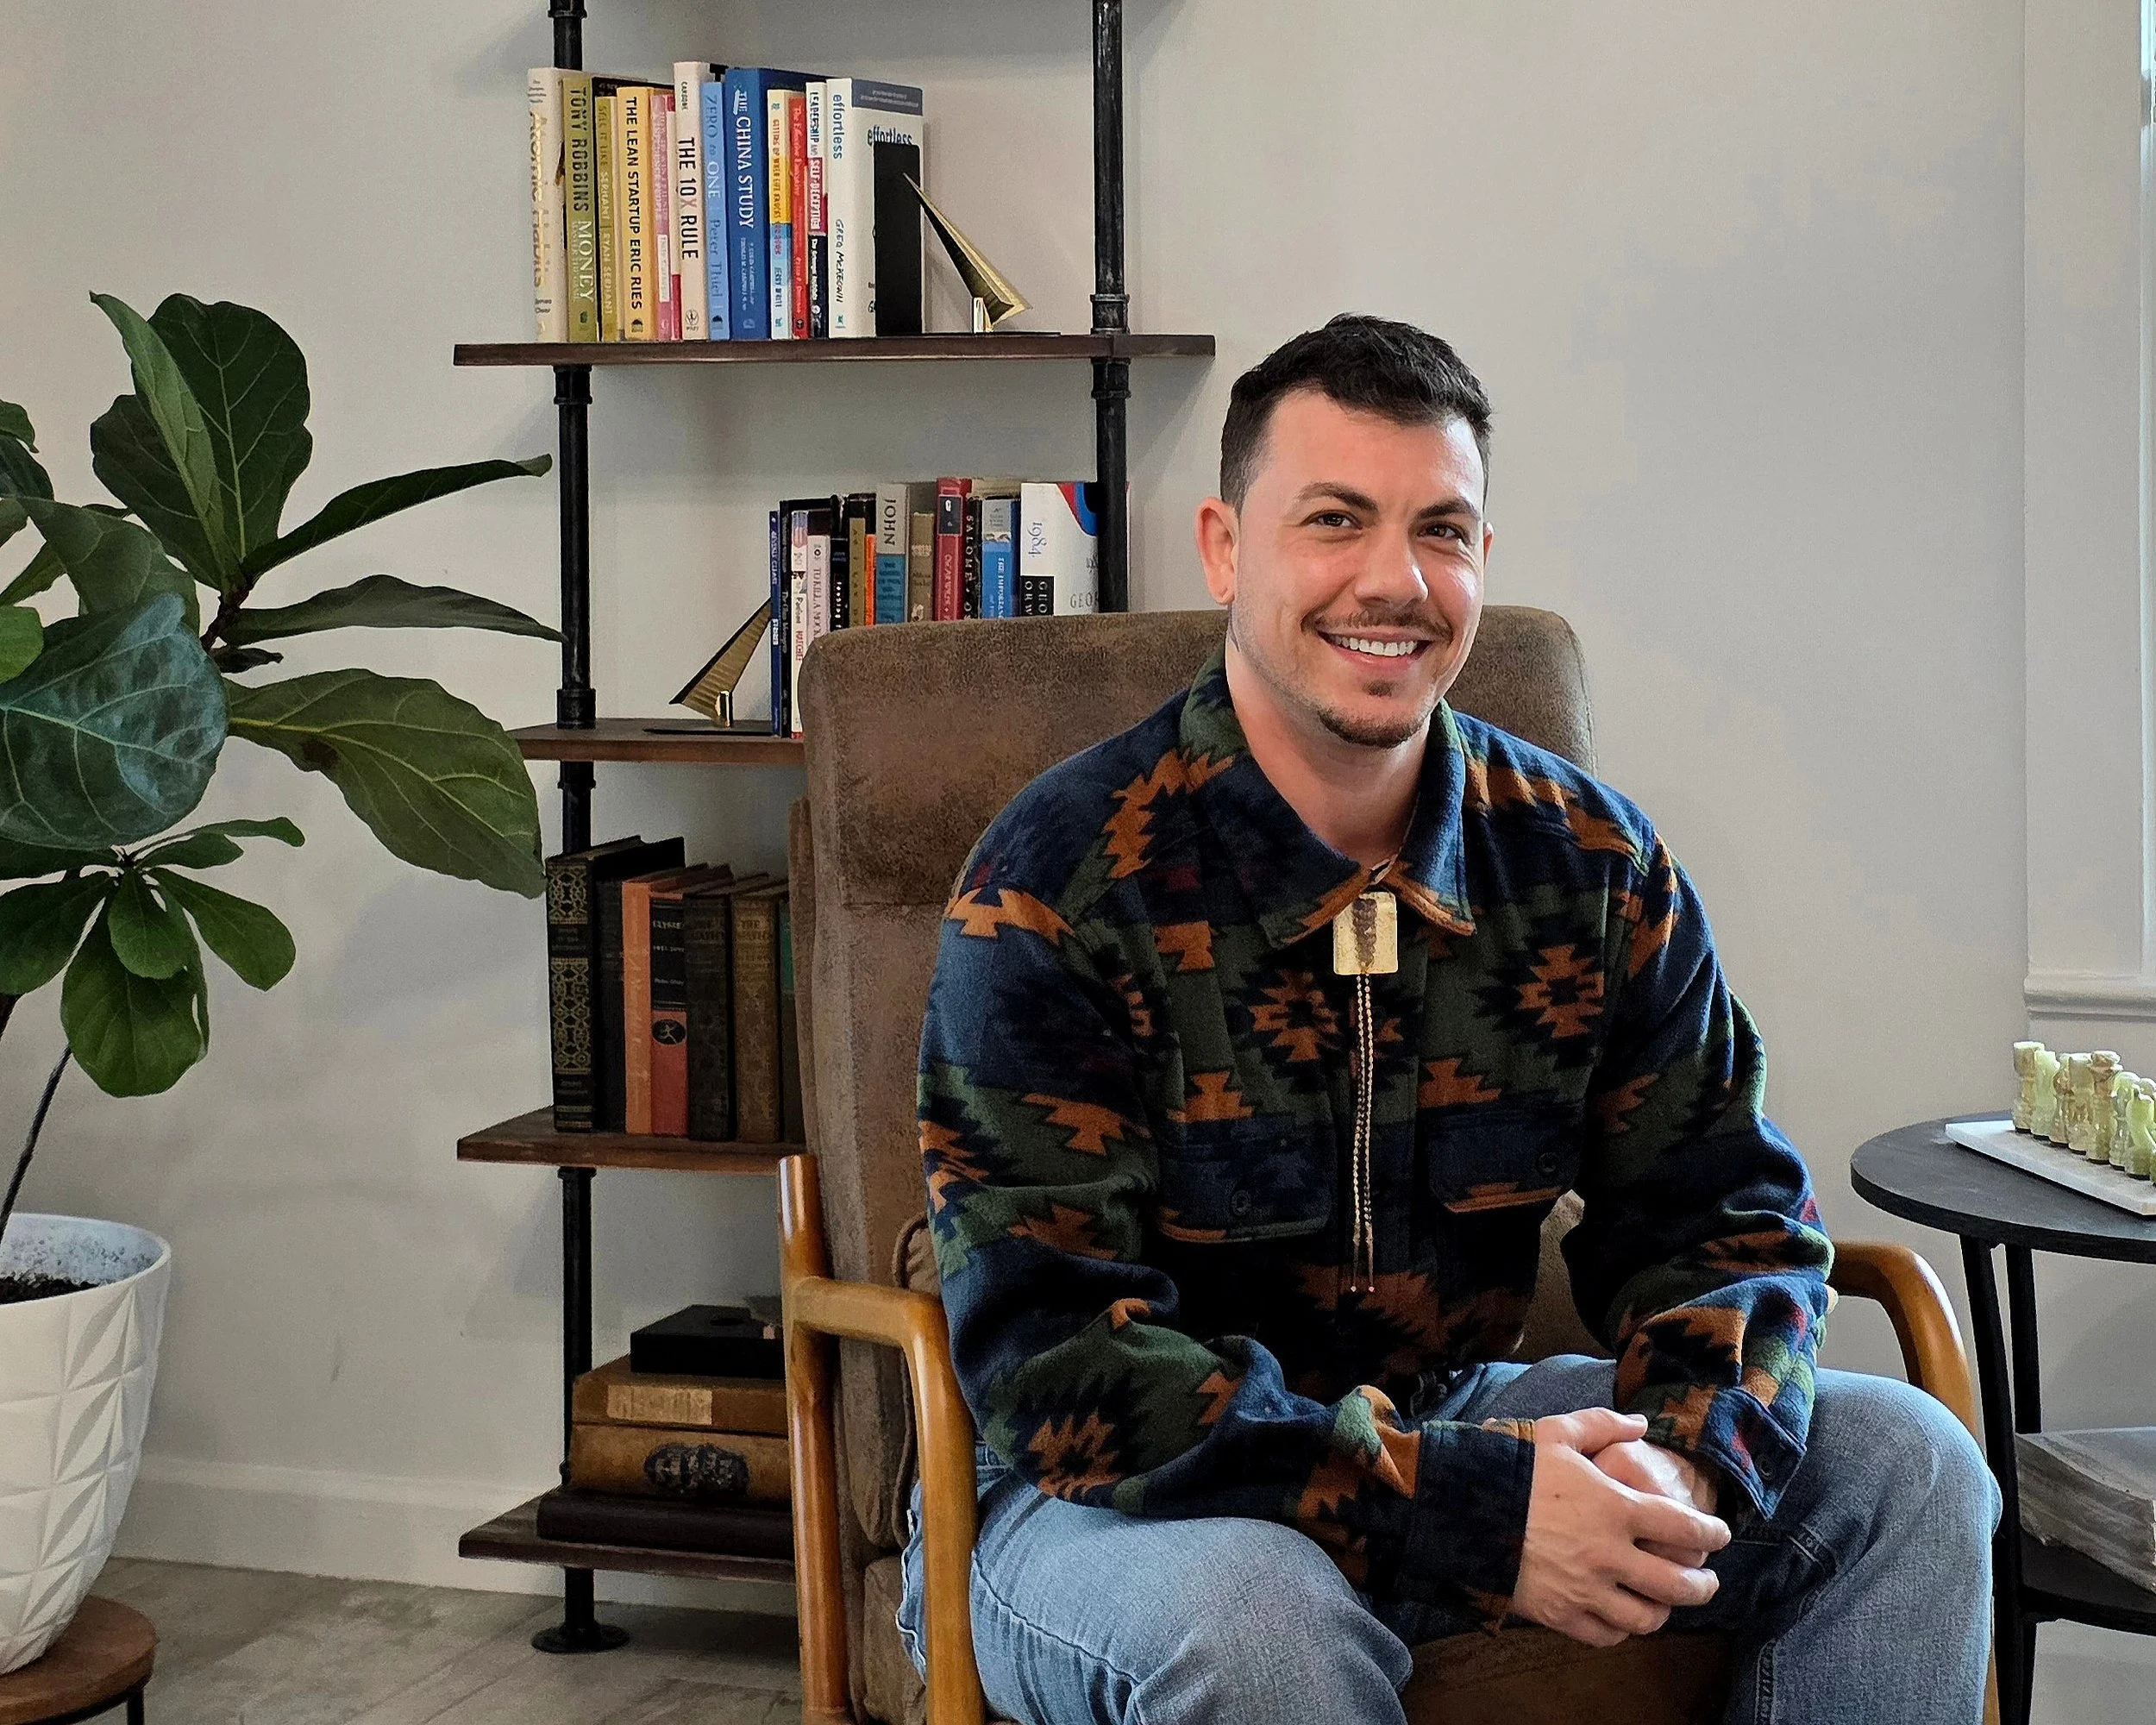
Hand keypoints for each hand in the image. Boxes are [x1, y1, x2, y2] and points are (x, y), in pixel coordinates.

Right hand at [1509, 1408, 1730, 1647]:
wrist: (1459, 1508)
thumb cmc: (1510, 1466)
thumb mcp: (1556, 1433)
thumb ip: (1602, 1425)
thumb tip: (1640, 1424)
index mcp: (1614, 1507)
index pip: (1682, 1527)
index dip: (1710, 1533)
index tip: (1721, 1536)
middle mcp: (1608, 1554)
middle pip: (1676, 1584)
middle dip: (1702, 1586)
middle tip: (1708, 1583)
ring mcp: (1584, 1588)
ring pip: (1644, 1618)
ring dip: (1663, 1612)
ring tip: (1666, 1605)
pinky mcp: (1559, 1613)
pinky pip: (1605, 1634)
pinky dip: (1621, 1630)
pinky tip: (1622, 1619)